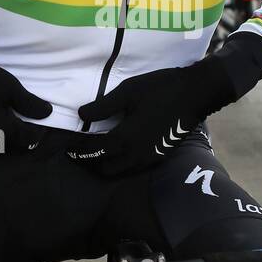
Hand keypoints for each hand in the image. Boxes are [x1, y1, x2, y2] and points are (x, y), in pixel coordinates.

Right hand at [0, 42, 51, 151]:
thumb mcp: (9, 87)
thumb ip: (29, 103)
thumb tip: (48, 113)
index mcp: (3, 131)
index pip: (28, 139)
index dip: (37, 131)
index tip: (40, 120)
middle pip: (13, 142)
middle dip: (21, 132)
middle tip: (25, 115)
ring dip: (4, 131)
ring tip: (7, 113)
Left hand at [66, 34, 261, 176]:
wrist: (196, 93)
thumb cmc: (161, 88)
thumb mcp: (128, 91)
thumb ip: (103, 106)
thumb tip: (81, 115)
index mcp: (125, 140)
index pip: (93, 152)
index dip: (77, 152)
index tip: (66, 148)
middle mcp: (136, 155)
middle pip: (105, 169)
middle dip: (90, 162)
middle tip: (80, 150)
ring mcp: (150, 158)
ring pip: (120, 172)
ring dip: (106, 165)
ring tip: (97, 150)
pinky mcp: (159, 156)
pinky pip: (134, 168)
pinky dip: (122, 164)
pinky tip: (119, 149)